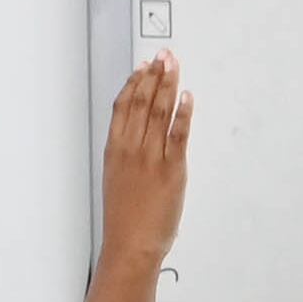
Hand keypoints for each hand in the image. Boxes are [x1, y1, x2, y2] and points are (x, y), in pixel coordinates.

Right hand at [98, 52, 193, 265]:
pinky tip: (187, 97)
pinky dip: (183, 113)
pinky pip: (177, 134)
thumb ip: (127, 156)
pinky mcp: (171, 170)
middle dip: (154, 75)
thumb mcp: (117, 179)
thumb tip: (136, 139)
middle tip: (164, 56)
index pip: (123, 106)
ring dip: (168, 85)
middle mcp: (131, 149)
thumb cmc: (125, 219)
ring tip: (175, 66)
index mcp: (115, 150)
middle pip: (142, 102)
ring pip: (159, 112)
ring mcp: (151, 158)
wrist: (130, 245)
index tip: (143, 67)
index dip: (134, 82)